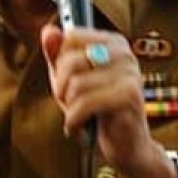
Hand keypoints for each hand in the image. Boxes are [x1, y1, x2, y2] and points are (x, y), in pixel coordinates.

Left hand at [41, 26, 172, 177]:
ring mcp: (129, 73)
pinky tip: (80, 128)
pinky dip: (74, 121)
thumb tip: (48, 31)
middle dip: (61, 88)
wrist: (126, 147)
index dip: (59, 62)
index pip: (70, 36)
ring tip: (78, 117)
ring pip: (75, 85)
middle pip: (70, 61)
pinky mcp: (129, 96)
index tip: (66, 81)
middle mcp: (125, 53)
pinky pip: (84, 104)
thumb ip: (57, 55)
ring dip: (69, 108)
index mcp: (112, 42)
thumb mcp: (69, 81)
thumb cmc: (97, 112)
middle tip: (71, 104)